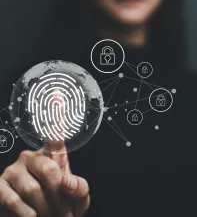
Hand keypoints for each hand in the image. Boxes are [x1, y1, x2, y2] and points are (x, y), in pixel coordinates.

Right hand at [0, 94, 89, 216]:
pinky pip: (13, 199)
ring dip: (46, 209)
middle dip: (59, 197)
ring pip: (33, 189)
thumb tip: (67, 182)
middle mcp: (31, 157)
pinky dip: (26, 214)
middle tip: (65, 213)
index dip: (56, 115)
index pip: (55, 134)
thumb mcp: (76, 197)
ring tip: (52, 216)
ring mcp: (14, 170)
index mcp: (52, 156)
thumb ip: (79, 188)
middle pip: (50, 170)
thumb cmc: (61, 205)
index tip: (57, 96)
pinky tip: (33, 216)